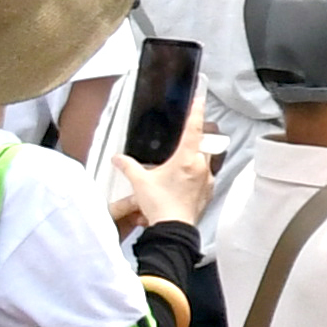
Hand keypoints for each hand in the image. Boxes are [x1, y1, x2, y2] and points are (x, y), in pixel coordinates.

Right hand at [117, 102, 213, 231]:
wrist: (172, 229)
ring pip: (206, 160)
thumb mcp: (140, 183)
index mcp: (187, 158)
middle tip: (183, 142)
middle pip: (204, 143)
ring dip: (195, 158)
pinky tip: (182, 182)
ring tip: (178, 167)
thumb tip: (118, 158)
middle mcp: (201, 165)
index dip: (197, 111)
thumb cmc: (159, 205)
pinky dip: (196, 175)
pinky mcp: (208, 191)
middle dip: (196, 140)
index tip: (201, 97)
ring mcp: (207, 179)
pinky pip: (205, 176)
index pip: (194, 128)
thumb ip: (128, 167)